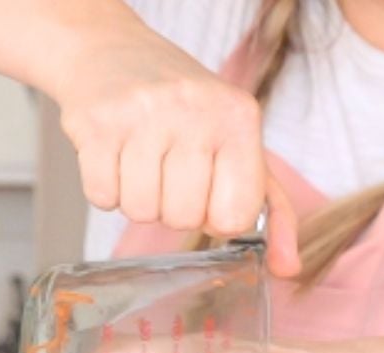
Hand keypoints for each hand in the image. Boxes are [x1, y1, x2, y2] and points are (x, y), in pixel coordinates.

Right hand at [51, 13, 299, 276]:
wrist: (111, 51)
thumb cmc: (183, 109)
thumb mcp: (238, 144)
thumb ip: (272, 209)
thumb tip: (287, 269)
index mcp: (239, 118)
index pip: (234, 217)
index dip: (214, 215)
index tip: (206, 188)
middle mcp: (195, 111)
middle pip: (184, 219)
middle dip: (172, 207)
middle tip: (167, 168)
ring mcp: (143, 114)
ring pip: (140, 212)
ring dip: (137, 199)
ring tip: (140, 159)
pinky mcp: (96, 122)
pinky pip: (102, 198)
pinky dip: (105, 188)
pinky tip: (114, 155)